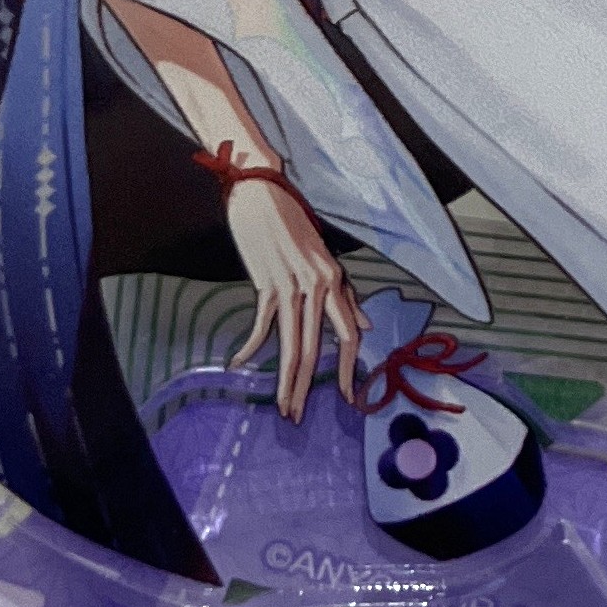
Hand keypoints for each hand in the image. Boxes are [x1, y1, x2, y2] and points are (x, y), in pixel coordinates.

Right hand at [226, 174, 364, 418]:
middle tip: (298, 416)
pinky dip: (251, 348)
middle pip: (317, 348)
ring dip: (285, 380)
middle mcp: (318, 285)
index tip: (345, 396)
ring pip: (292, 344)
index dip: (347, 367)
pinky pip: (261, 324)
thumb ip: (345, 294)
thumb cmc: (292, 222)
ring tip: (281, 406)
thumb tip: (367, 325)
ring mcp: (291, 285)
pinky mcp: (265, 282)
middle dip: (307, 387)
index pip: (350, 333)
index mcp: (335, 279)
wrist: (262, 190)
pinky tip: (239, 365)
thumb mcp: (323, 256)